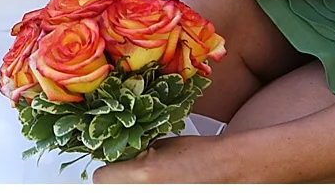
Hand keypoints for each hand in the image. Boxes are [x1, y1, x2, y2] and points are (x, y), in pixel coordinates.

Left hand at [91, 135, 228, 183]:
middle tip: (133, 174)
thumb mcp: (160, 145)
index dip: (108, 171)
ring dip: (131, 187)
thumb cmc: (203, 155)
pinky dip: (149, 191)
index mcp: (143, 175)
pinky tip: (162, 185)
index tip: (114, 167)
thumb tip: (115, 160)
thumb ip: (133, 154)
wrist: (233, 169)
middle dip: (119, 181)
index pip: (101, 179)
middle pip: (110, 190)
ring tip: (152, 180)